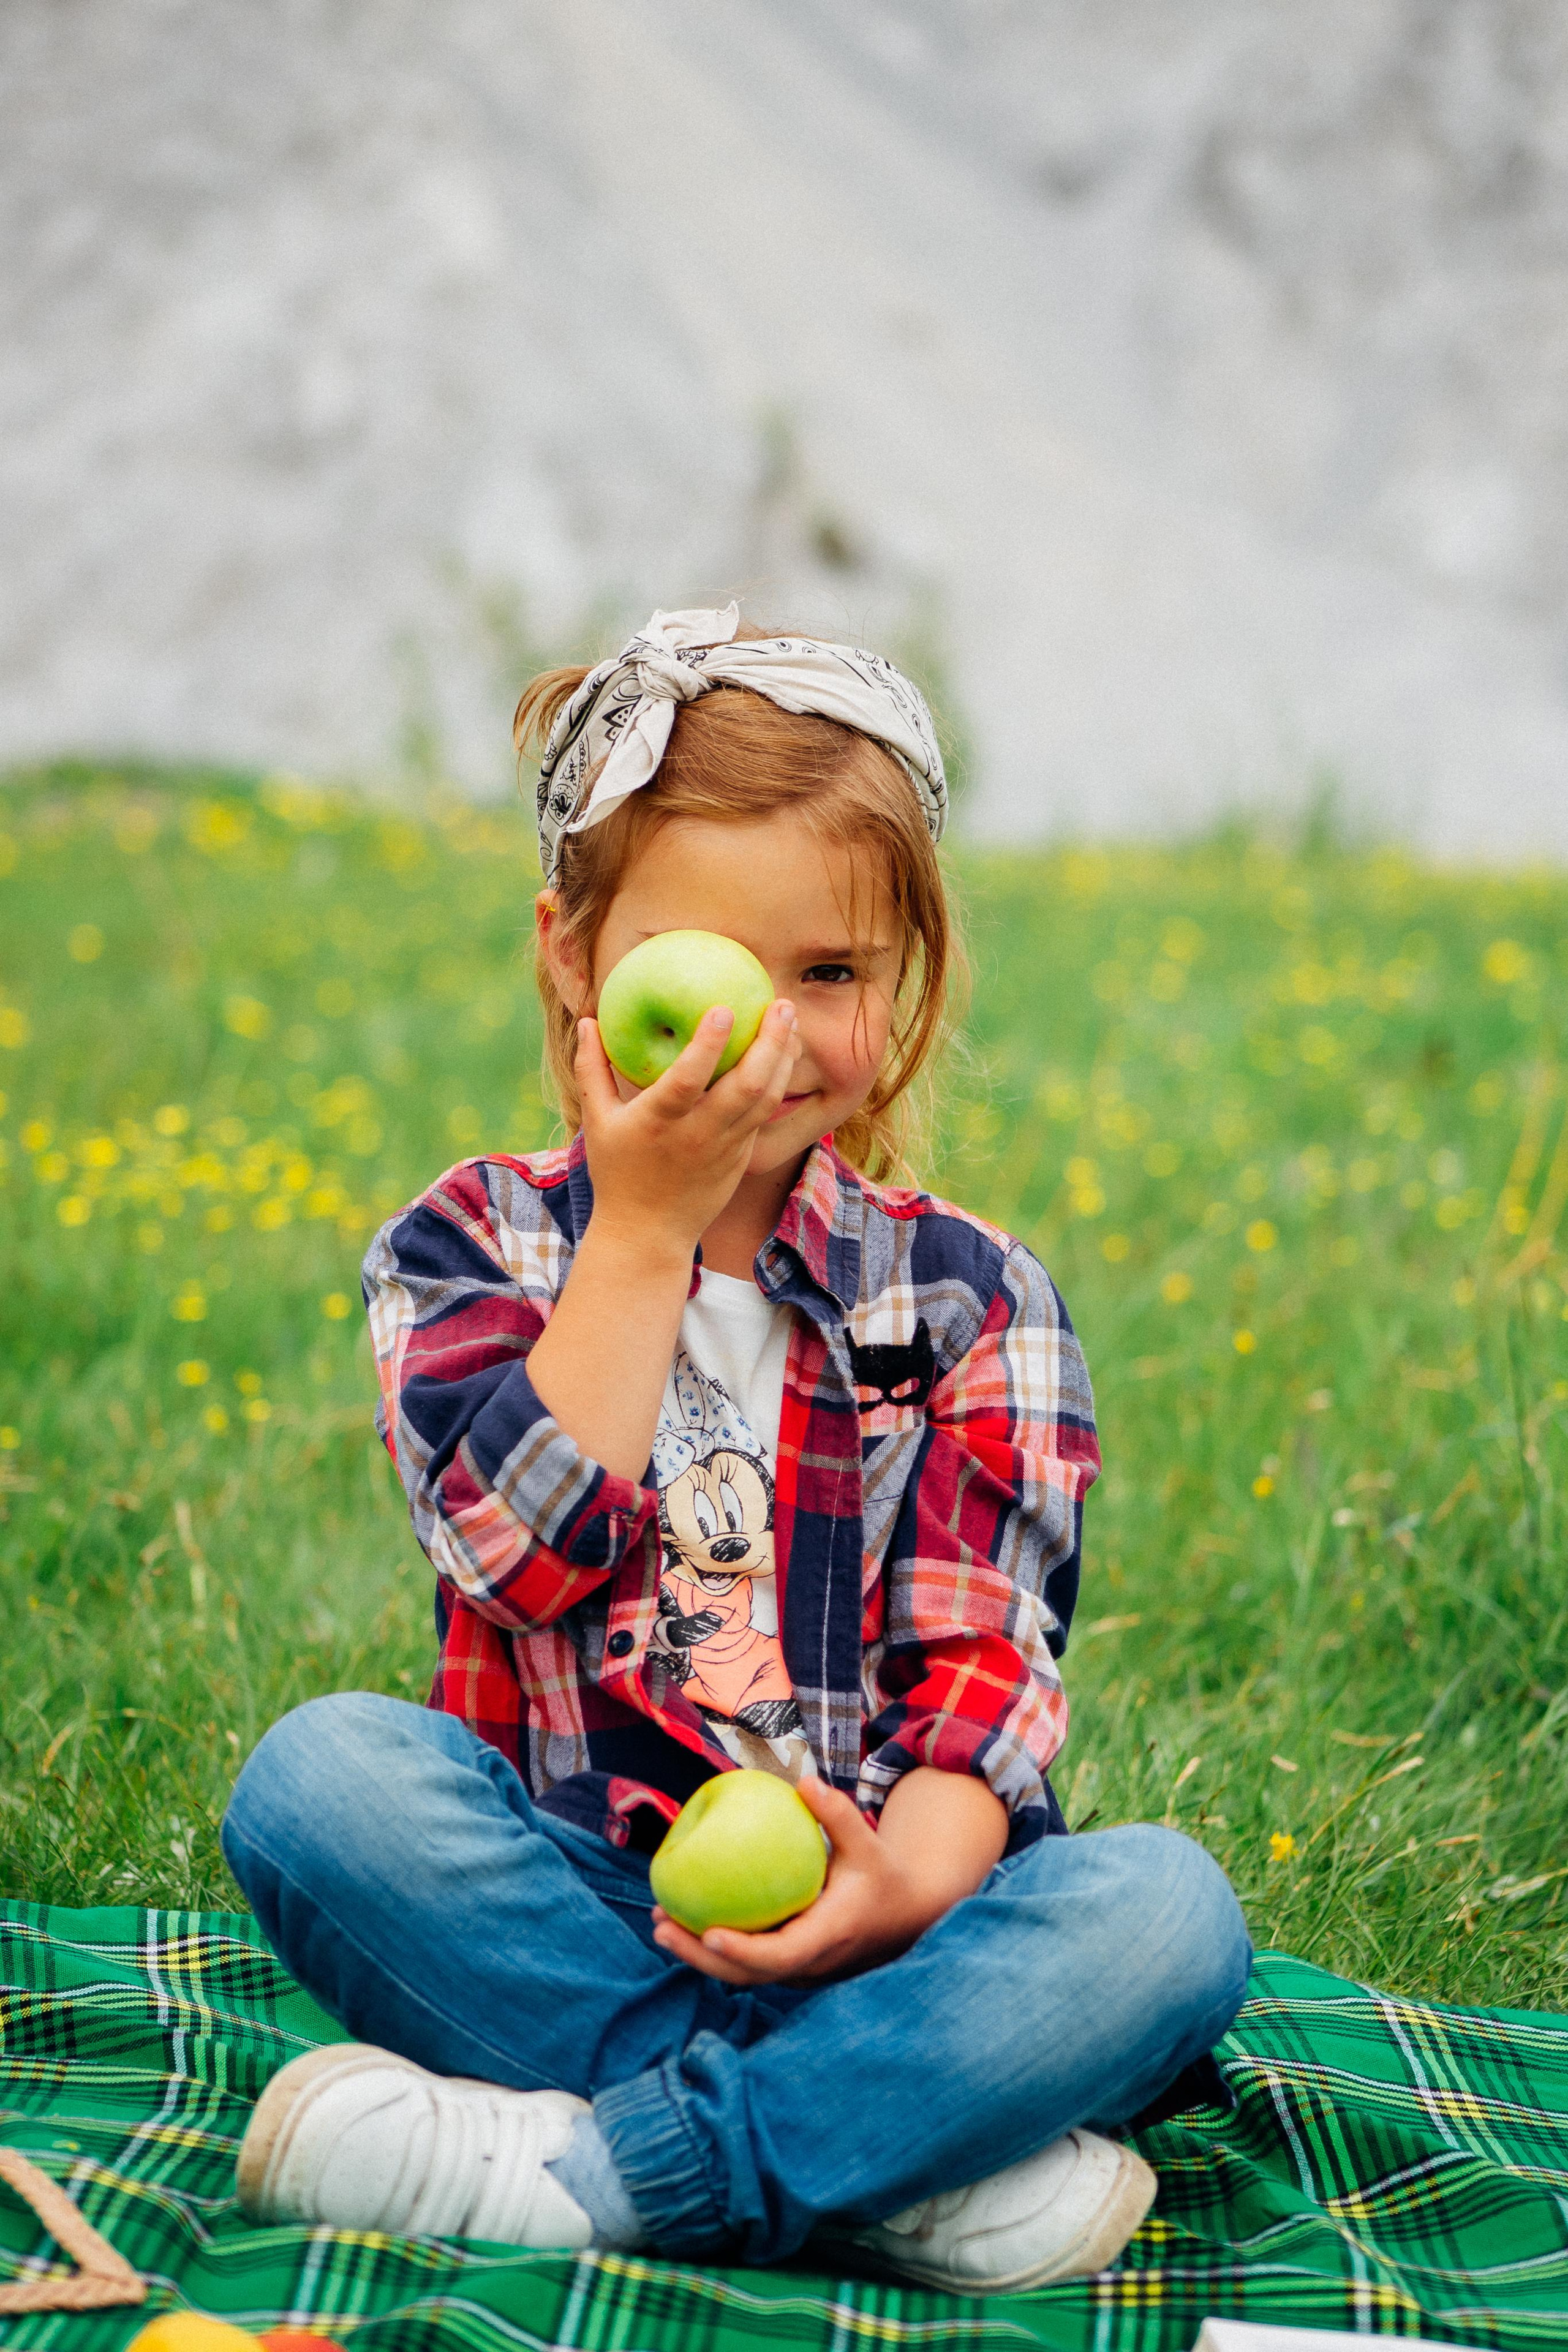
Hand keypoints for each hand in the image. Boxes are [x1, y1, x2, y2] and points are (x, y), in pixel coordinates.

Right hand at [576, 1000, 802, 1261]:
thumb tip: (588, 1020)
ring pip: (766, 1099)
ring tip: (790, 1020)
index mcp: (659, 1122)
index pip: (687, 1080)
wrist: (648, 1234)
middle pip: (746, 1086)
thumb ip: (591, 1069)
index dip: (708, 1045)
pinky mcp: (742, 1157)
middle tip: (781, 1004)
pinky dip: (778, 1080)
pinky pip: (765, 1114)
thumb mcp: (598, 1122)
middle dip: (770, 1042)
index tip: (724, 1008)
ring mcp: (726, 1148)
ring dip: (784, 1058)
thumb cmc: (618, 1172)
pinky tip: (781, 1053)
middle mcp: (698, 1134)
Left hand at [650, 1777, 952, 1986]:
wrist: (906, 1917)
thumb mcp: (868, 1843)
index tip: (709, 1932)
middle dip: (699, 1956)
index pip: (780, 1956)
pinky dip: (715, 1948)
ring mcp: (798, 1971)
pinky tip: (687, 1917)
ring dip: (698, 1954)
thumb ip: (839, 1814)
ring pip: (742, 1974)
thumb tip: (803, 1781)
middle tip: (660, 1923)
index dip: (743, 1951)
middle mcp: (809, 1965)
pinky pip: (748, 1962)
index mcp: (828, 1939)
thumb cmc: (883, 1874)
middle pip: (746, 1976)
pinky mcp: (790, 1966)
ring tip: (660, 1921)